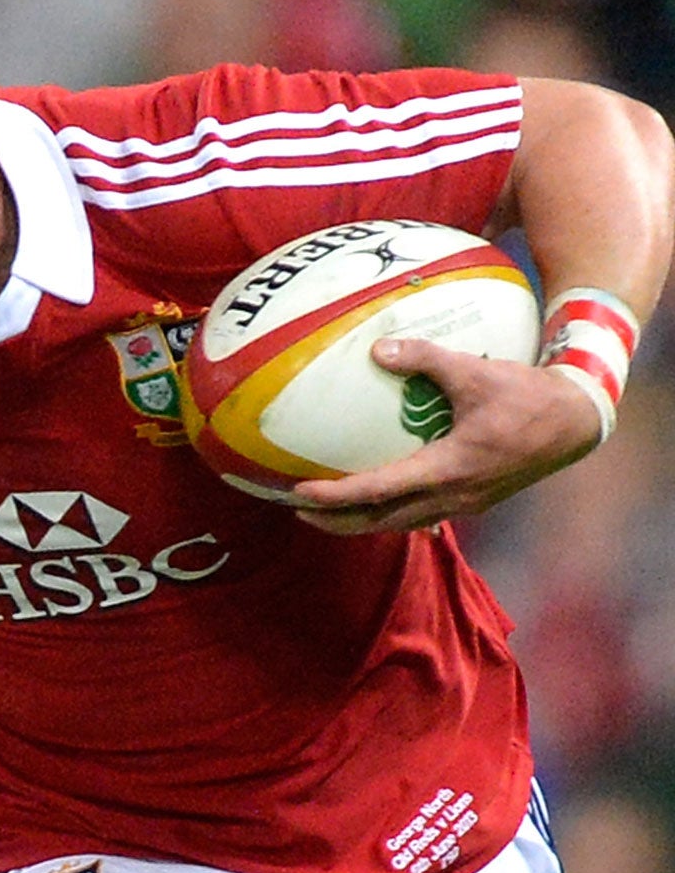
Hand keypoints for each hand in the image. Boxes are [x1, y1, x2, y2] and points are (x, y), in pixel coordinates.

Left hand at [289, 337, 603, 534]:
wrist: (578, 421)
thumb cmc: (527, 395)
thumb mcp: (475, 371)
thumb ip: (425, 358)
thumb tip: (377, 349)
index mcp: (448, 470)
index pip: (377, 492)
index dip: (335, 497)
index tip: (298, 494)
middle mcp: (453, 496)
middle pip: (380, 521)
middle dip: (336, 521)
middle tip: (295, 508)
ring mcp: (465, 503)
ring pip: (401, 523)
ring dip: (361, 520)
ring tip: (325, 509)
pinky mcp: (473, 499)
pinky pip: (422, 514)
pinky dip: (390, 511)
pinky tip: (374, 499)